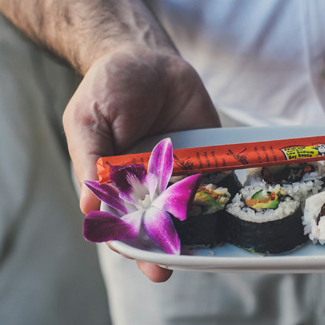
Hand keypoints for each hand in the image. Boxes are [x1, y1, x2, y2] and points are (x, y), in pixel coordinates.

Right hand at [63, 44, 219, 282]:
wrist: (148, 57)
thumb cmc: (110, 89)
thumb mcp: (89, 119)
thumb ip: (90, 158)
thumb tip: (88, 204)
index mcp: (114, 185)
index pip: (120, 223)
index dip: (130, 244)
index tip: (143, 260)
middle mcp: (149, 187)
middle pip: (159, 226)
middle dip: (165, 249)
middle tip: (170, 267)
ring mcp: (180, 175)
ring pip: (191, 212)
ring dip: (199, 229)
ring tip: (208, 249)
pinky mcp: (207, 159)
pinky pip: (218, 182)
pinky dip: (227, 197)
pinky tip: (236, 211)